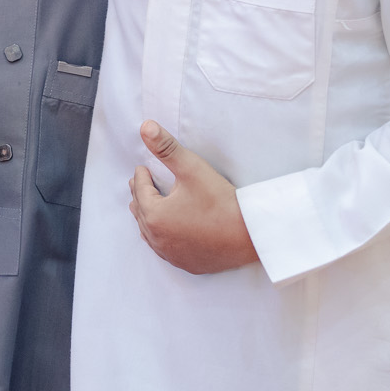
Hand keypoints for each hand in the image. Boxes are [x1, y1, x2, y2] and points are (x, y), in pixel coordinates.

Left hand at [128, 121, 257, 275]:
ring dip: (146, 218)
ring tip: (145, 208)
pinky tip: (165, 235)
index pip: (140, 190)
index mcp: (154, 215)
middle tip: (138, 185)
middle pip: (141, 212)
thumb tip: (145, 126)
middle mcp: (157, 238)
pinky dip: (160, 238)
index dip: (140, 176)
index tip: (141, 168)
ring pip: (149, 233)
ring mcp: (171, 254)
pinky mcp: (186, 264)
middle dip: (139, 196)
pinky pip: (164, 250)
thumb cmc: (221, 201)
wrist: (250, 234)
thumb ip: (166, 148)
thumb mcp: (191, 169)